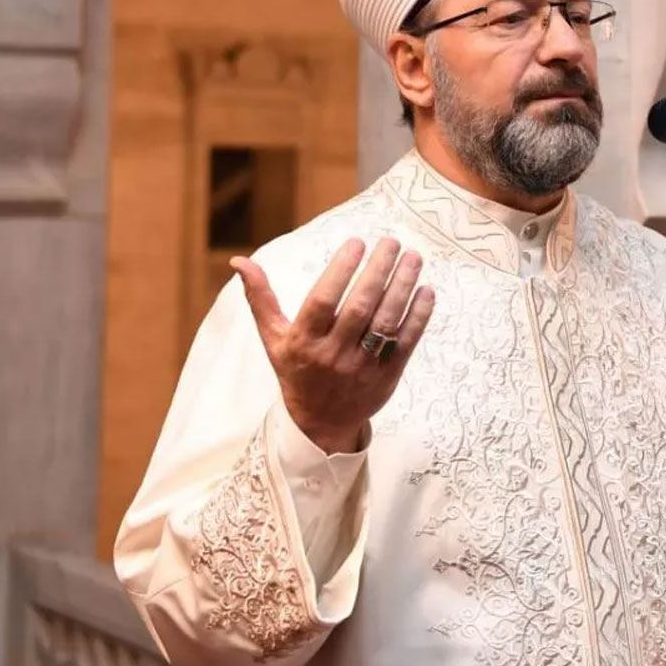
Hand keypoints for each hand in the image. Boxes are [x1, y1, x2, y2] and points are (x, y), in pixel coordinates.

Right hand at [230, 237, 435, 453]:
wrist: (320, 423)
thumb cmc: (297, 370)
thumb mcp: (274, 338)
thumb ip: (261, 298)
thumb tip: (239, 261)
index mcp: (304, 342)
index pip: (323, 300)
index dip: (341, 270)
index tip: (357, 243)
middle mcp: (333, 354)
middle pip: (360, 307)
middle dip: (378, 271)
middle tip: (391, 242)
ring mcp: (362, 366)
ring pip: (386, 322)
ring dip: (403, 287)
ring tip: (413, 258)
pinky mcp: (387, 376)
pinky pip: (406, 342)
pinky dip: (419, 315)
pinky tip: (426, 290)